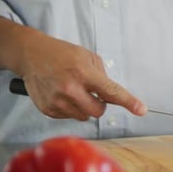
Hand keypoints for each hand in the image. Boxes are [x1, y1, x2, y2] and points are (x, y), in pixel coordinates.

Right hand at [0, 17, 146, 119]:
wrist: (31, 55)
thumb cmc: (61, 54)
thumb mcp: (88, 57)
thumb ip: (102, 77)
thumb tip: (111, 95)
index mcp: (84, 73)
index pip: (111, 92)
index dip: (128, 101)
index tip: (141, 110)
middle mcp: (70, 88)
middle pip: (99, 112)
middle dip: (100, 105)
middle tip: (92, 93)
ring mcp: (57, 101)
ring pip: (84, 117)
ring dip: (84, 107)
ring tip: (73, 90)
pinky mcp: (48, 109)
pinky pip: (70, 117)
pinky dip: (71, 109)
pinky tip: (62, 94)